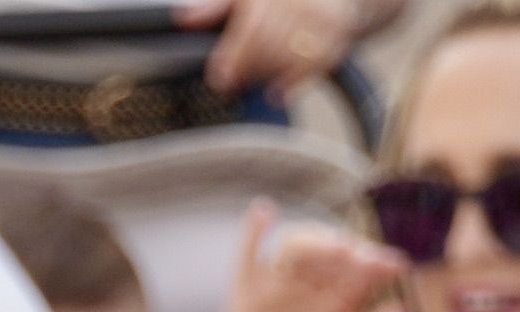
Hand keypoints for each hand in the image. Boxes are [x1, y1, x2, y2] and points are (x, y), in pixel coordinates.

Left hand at [175, 0, 376, 92]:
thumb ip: (215, 7)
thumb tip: (183, 18)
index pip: (251, 26)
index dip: (233, 56)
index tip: (219, 79)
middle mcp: (296, 2)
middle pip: (267, 45)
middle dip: (245, 69)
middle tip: (232, 84)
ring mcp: (318, 19)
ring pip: (286, 57)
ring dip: (264, 76)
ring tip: (251, 82)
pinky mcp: (336, 38)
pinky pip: (311, 68)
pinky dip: (290, 84)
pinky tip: (274, 94)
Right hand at [211, 201, 408, 311]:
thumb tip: (402, 311)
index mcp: (342, 303)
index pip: (364, 270)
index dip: (379, 261)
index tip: (395, 264)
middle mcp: (312, 288)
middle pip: (334, 251)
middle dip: (351, 250)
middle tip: (362, 260)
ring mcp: (279, 287)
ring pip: (298, 246)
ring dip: (317, 241)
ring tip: (334, 250)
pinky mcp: (248, 292)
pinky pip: (248, 254)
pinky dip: (254, 230)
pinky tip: (265, 212)